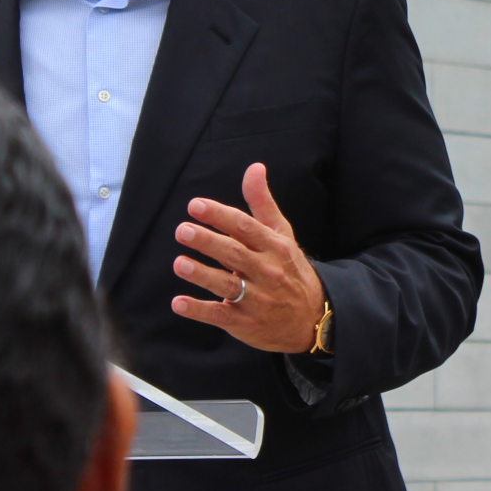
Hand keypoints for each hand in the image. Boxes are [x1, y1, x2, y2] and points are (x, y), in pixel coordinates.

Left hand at [171, 163, 326, 352]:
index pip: (245, 227)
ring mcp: (256, 299)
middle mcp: (266, 271)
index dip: (220, 215)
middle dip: (208, 241)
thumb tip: (254, 167)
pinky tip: (178, 303)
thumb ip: (262, 202)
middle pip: (234, 254)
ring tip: (179, 263)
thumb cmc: (289, 268)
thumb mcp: (281, 234)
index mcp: (274, 247)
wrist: (312, 318)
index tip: (195, 205)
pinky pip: (220, 315)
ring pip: (226, 284)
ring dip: (202, 274)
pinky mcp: (245, 322)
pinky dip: (199, 310)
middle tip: (182, 230)